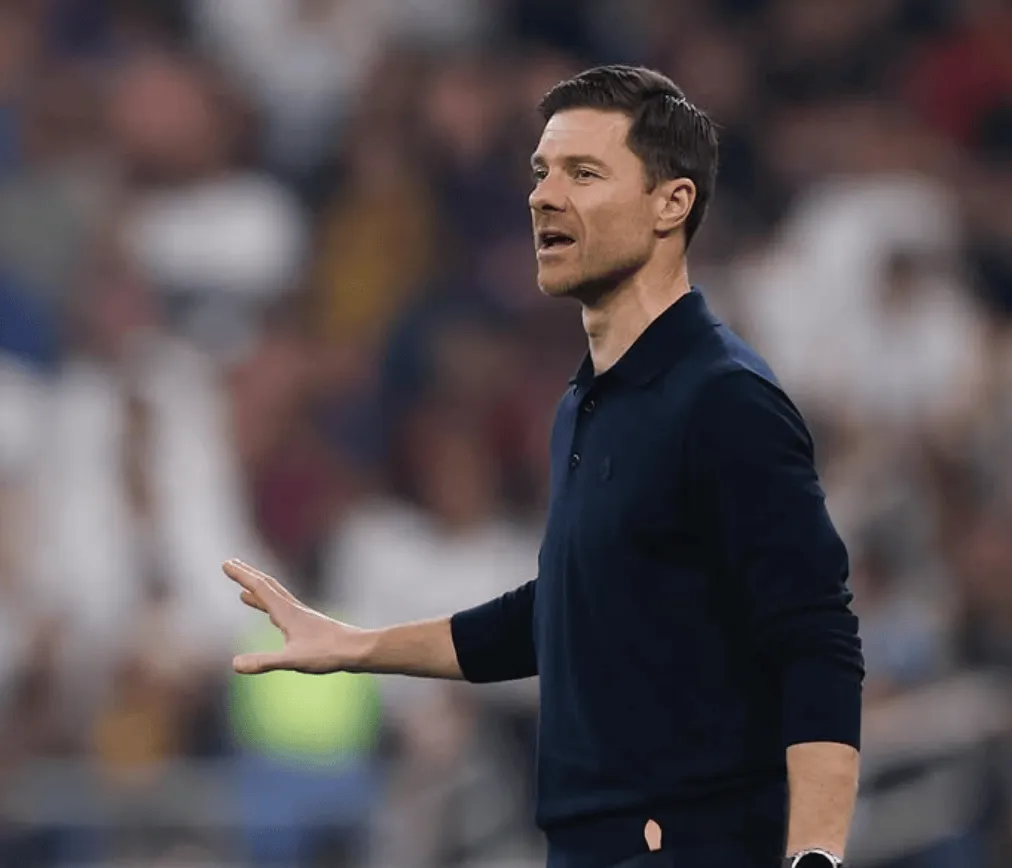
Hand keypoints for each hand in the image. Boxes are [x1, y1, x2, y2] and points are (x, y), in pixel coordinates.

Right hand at [223, 559, 366, 674]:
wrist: (357, 650)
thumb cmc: (328, 653)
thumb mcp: (292, 660)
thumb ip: (264, 662)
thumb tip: (235, 664)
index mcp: (286, 612)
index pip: (260, 588)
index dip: (241, 575)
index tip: (226, 563)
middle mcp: (293, 609)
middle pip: (267, 586)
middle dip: (247, 575)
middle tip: (231, 564)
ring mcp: (301, 616)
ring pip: (275, 598)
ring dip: (258, 591)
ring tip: (243, 591)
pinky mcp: (308, 625)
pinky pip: (283, 610)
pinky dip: (271, 606)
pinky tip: (272, 616)